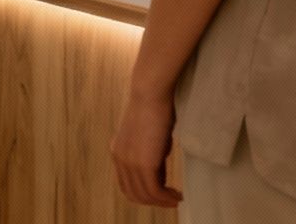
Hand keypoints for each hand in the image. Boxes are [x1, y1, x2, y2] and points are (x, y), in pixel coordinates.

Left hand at [110, 88, 180, 207]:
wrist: (151, 93)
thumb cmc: (155, 108)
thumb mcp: (150, 138)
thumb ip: (151, 157)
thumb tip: (160, 175)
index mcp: (118, 152)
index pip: (126, 184)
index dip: (143, 194)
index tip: (161, 194)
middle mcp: (120, 159)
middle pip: (133, 194)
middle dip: (153, 202)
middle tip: (171, 200)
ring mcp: (130, 163)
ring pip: (144, 195)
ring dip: (162, 201)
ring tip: (177, 199)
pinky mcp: (143, 164)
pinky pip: (154, 191)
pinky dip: (166, 197)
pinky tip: (177, 195)